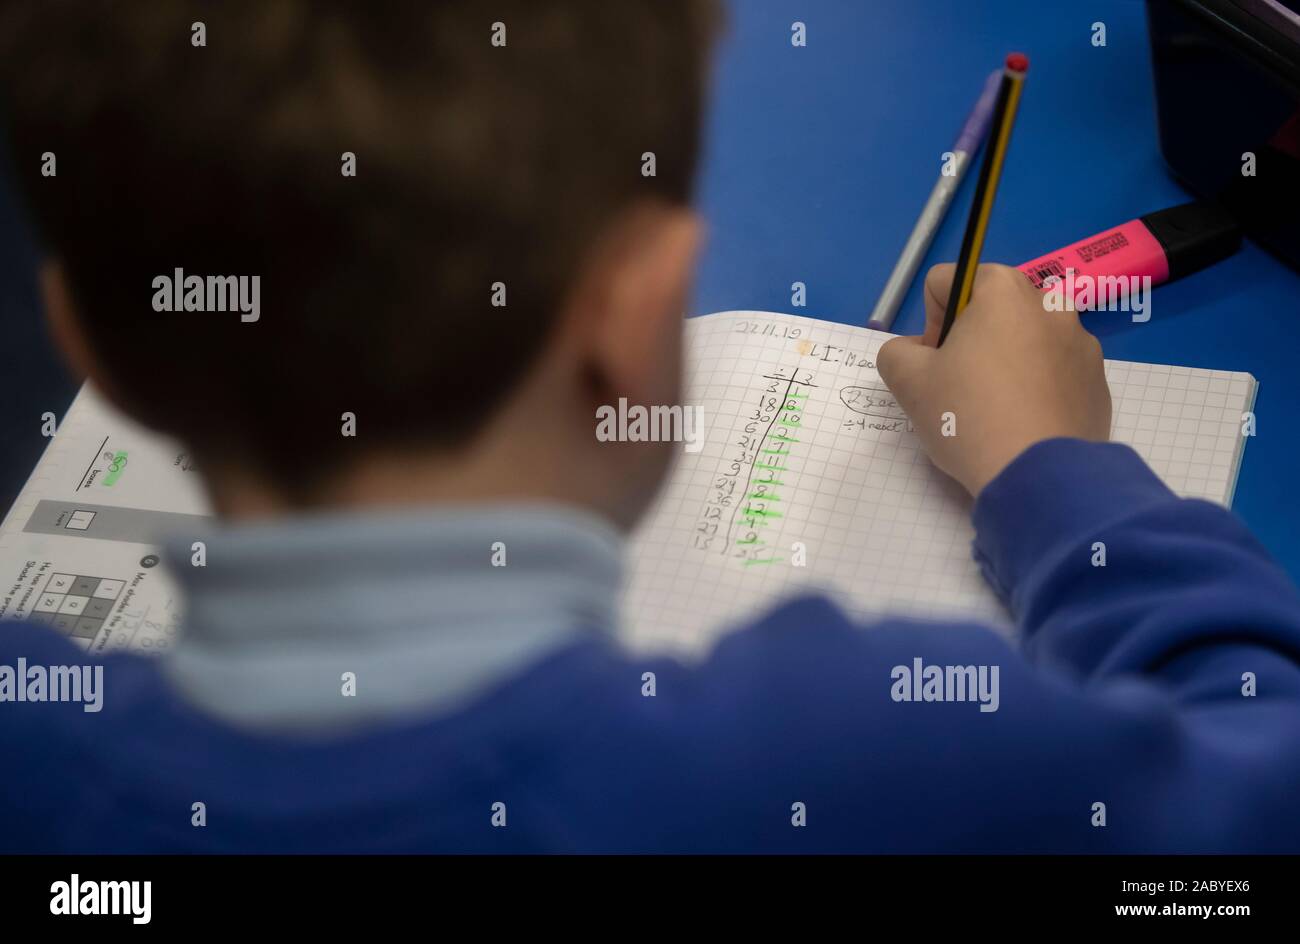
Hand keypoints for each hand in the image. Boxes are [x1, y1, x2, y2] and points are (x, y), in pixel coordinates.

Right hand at [876, 263, 1111, 496]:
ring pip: (1025, 342)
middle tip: (960, 388)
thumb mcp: (907, 382)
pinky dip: (1036, 390)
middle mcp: (1050, 304)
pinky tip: (1024, 426)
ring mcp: (1082, 343)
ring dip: (1005, 363)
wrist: (1040, 475)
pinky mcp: (1097, 382)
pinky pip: (1055, 373)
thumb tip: (916, 353)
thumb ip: (897, 352)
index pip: (946, 281)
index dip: (929, 323)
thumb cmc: (968, 416)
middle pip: (991, 310)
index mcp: (1003, 290)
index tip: (936, 363)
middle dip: (970, 340)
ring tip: (995, 413)